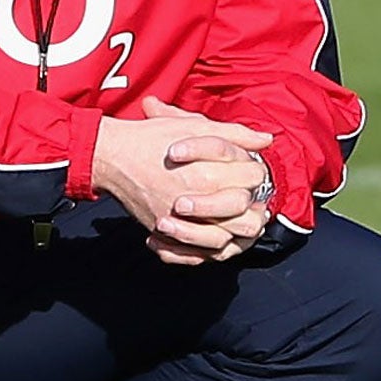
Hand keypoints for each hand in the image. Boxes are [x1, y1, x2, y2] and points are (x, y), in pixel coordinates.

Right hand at [91, 98, 270, 244]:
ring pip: (224, 242)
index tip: (252, 172)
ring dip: (235, 234)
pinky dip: (205, 252)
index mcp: (210, 173)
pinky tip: (211, 239)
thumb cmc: (153, 137)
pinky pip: (194, 254)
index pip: (253, 181)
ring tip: (235, 223)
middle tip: (250, 202)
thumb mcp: (196, 126)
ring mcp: (180, 221)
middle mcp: (198, 201)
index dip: (258, 174)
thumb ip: (235, 134)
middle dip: (254, 210)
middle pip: (246, 218)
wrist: (113, 156)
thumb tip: (267, 140)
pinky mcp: (164, 231)